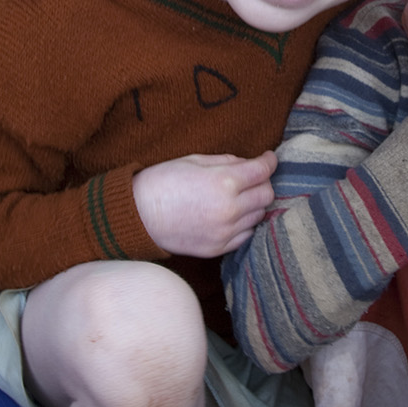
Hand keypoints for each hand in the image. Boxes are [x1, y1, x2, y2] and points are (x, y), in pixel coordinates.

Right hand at [132, 151, 275, 256]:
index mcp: (224, 182)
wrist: (138, 216)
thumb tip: (247, 164)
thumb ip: (226, 161)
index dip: (269, 161)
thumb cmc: (162, 182)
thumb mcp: (194, 160)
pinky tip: (231, 215)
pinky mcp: (218, 248)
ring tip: (238, 197)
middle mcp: (230, 209)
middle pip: (266, 194)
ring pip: (259, 216)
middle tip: (252, 177)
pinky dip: (244, 224)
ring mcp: (225, 232)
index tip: (269, 158)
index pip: (262, 170)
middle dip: (263, 182)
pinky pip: (246, 235)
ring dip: (254, 204)